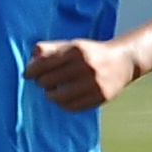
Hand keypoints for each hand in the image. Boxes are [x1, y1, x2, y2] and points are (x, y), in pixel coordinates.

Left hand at [23, 35, 138, 111]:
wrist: (123, 61)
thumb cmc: (90, 53)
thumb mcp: (72, 45)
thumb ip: (49, 48)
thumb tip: (31, 58)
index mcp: (76, 50)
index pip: (43, 64)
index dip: (31, 71)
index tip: (28, 74)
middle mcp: (86, 66)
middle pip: (48, 81)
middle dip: (41, 82)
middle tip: (44, 81)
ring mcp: (94, 83)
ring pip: (58, 96)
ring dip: (50, 95)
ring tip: (53, 91)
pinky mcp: (100, 97)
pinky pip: (72, 107)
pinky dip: (63, 104)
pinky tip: (64, 98)